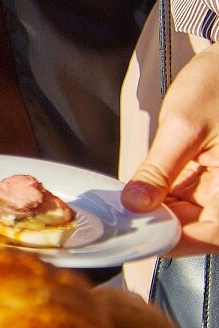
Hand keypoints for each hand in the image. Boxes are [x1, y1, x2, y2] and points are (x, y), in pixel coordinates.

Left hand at [122, 43, 218, 255]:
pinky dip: (161, 200)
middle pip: (198, 229)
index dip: (174, 241)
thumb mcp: (182, 126)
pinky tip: (137, 194)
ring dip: (157, 215)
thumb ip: (158, 170)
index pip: (211, 234)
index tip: (136, 237)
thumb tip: (135, 205)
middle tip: (118, 223)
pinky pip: (186, 201)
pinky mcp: (210, 180)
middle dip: (158, 227)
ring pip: (189, 218)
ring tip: (122, 208)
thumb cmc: (217, 86)